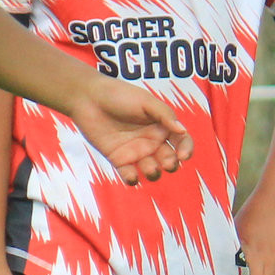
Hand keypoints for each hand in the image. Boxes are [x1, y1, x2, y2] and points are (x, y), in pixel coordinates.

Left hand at [71, 76, 189, 186]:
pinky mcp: (119, 159)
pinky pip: (130, 175)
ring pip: (152, 170)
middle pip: (169, 159)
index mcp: (162, 125)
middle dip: (171, 164)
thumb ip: (165, 115)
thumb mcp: (146, 101)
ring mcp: (136, 151)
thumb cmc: (119, 95)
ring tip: (150, 168)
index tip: (183, 156)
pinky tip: (131, 176)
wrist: (88, 98)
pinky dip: (132, 179)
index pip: (181, 141)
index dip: (187, 150)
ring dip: (154, 173)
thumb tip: (182, 131)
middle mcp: (152, 140)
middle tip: (167, 163)